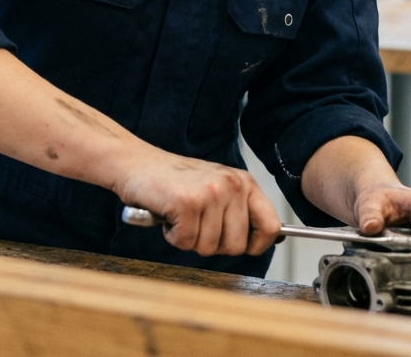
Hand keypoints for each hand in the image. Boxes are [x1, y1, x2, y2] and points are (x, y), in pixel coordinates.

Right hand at [116, 146, 280, 257]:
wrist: (136, 163)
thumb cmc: (175, 181)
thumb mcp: (217, 188)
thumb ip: (240, 209)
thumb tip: (274, 238)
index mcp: (244, 182)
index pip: (271, 226)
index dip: (257, 245)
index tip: (242, 246)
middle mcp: (232, 185)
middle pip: (237, 246)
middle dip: (213, 244)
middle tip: (196, 224)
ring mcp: (210, 193)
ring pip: (210, 247)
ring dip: (190, 239)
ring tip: (180, 215)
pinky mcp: (187, 203)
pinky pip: (186, 242)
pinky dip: (173, 236)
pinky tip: (168, 215)